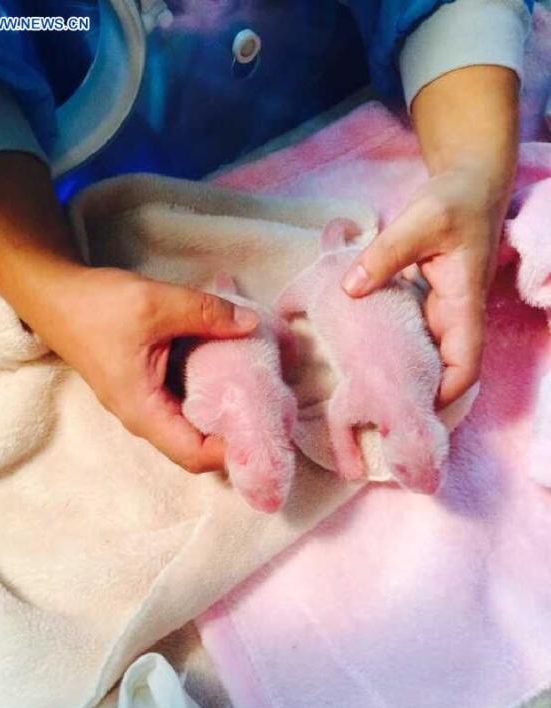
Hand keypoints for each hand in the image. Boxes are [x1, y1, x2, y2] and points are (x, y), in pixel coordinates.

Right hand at [44, 267, 257, 472]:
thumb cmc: (96, 307)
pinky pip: (185, 403)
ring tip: (260, 394)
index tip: (265, 430)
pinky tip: (233, 372)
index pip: (194, 455)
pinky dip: (210, 394)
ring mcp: (145, 404)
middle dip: (235, 434)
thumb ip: (206, 313)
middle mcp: (144, 417)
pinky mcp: (148, 388)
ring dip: (224, 414)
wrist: (55, 296)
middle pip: (197, 446)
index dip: (232, 452)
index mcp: (143, 410)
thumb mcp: (156, 304)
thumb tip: (253, 323)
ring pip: (192, 425)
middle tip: (272, 411)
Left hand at [342, 166, 501, 405]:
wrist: (470, 182)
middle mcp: (457, 314)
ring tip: (370, 393)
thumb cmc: (454, 200)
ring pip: (430, 356)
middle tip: (380, 412)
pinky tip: (368, 355)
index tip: (413, 409)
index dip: (446, 392)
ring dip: (408, 374)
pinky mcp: (429, 303)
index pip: (466, 363)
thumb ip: (385, 253)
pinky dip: (397, 349)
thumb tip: (350, 288)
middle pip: (446, 370)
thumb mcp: (420, 220)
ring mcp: (443, 310)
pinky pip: (415, 335)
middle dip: (421, 394)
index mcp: (465, 302)